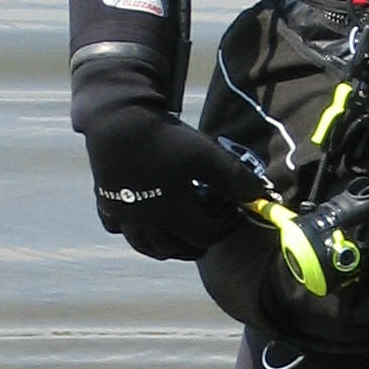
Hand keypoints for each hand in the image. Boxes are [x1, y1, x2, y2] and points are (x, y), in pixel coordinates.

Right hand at [80, 99, 259, 259]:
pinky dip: (131, 230)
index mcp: (173, 215)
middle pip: (174, 249)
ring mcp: (123, 214)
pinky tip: (140, 219)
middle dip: (196, 245)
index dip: (224, 229)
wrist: (119, 118)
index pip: (205, 236)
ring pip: (144, 246)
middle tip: (208, 234)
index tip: (230, 216)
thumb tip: (263, 196)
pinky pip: (116, 228)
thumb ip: (236, 179)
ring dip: (164, 247)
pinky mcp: (106, 201)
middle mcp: (147, 222)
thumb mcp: (207, 156)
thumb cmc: (166, 138)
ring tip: (176, 238)